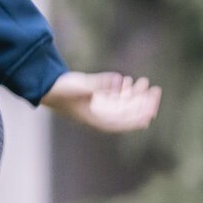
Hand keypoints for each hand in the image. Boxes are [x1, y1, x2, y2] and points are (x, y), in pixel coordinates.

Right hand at [42, 70, 161, 133]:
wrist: (47, 89)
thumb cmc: (62, 91)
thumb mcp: (82, 87)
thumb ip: (101, 84)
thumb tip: (121, 81)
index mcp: (99, 120)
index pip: (127, 121)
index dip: (142, 113)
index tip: (153, 102)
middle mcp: (102, 117)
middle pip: (130, 114)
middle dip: (144, 103)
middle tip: (155, 89)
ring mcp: (100, 109)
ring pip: (125, 106)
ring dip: (136, 95)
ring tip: (144, 82)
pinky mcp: (97, 101)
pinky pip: (117, 99)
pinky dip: (125, 92)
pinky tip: (129, 81)